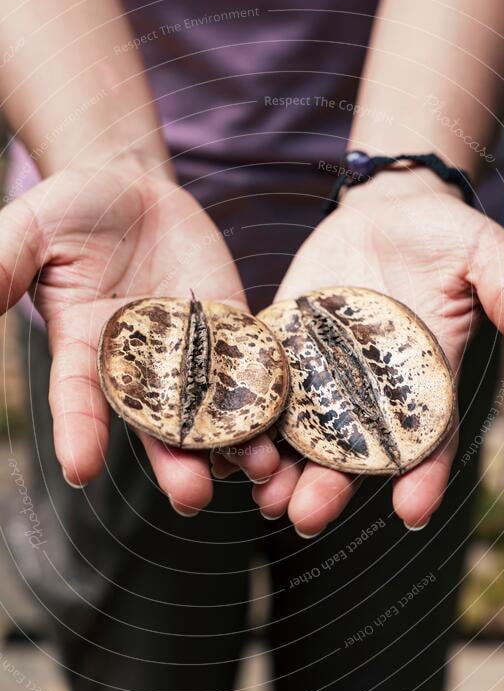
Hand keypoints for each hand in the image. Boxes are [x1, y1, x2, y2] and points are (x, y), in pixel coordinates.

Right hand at [0, 159, 279, 512]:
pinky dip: (268, 395)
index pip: (79, 399)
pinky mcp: (230, 331)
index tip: (80, 468)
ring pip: (212, 411)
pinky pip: (251, 367)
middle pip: (157, 427)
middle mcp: (140, 367)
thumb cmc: (74, 210)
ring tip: (257, 469)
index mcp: (85, 350)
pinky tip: (287, 420)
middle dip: (175, 463)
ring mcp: (190, 352)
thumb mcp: (32, 229)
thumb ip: (4, 264)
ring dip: (234, 443)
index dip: (78, 433)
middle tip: (192, 498)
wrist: (134, 192)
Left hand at [249, 170, 503, 535]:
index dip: (421, 477)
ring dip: (280, 469)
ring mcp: (322, 375)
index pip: (426, 442)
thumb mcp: (481, 257)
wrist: (385, 213)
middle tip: (305, 518)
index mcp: (423, 384)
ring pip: (299, 435)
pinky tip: (224, 442)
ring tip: (262, 496)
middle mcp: (370, 393)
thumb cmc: (443, 237)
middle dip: (329, 489)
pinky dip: (246, 416)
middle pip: (350, 454)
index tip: (411, 512)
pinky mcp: (284, 349)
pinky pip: (263, 388)